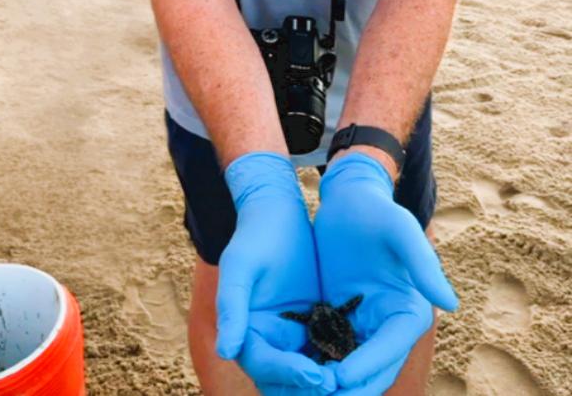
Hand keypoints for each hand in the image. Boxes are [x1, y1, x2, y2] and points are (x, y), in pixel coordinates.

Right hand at [217, 152, 336, 393]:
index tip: (319, 377)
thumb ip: (231, 306)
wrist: (279, 213)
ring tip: (357, 383)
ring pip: (311, 376)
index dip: (290, 375)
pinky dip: (345, 363)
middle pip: (287, 384)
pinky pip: (331, 354)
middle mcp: (267, 344)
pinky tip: (367, 365)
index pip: (264, 366)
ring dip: (332, 384)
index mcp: (245, 333)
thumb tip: (225, 351)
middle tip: (342, 387)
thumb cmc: (256, 235)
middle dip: (313, 391)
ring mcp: (293, 338)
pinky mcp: (316, 328)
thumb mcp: (241, 265)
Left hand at [314, 154, 457, 393]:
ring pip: (349, 366)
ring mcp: (361, 325)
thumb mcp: (399, 230)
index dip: (368, 364)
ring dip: (333, 385)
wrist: (348, 198)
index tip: (342, 377)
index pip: (391, 346)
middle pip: (373, 368)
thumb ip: (423, 264)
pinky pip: (327, 349)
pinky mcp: (337, 318)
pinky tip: (292, 374)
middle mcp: (388, 324)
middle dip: (351, 388)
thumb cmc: (377, 210)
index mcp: (410, 309)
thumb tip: (450, 304)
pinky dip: (315, 365)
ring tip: (304, 393)